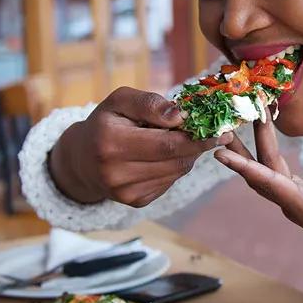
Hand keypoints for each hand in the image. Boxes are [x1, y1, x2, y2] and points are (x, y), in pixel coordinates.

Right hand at [49, 87, 231, 205]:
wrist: (82, 159)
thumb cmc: (106, 122)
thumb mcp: (120, 100)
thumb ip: (149, 103)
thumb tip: (180, 116)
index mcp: (111, 143)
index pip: (167, 144)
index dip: (198, 137)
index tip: (221, 128)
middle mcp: (116, 173)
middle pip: (176, 159)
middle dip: (199, 144)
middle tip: (217, 132)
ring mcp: (126, 193)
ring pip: (177, 171)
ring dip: (189, 154)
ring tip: (185, 138)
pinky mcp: (136, 202)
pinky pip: (170, 181)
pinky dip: (176, 166)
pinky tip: (167, 155)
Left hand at [218, 113, 302, 302]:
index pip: (268, 182)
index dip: (243, 165)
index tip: (221, 152)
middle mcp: (294, 205)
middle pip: (260, 174)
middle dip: (243, 149)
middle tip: (228, 122)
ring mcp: (296, 202)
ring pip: (267, 172)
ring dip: (254, 148)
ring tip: (241, 124)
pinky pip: (277, 173)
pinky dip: (269, 155)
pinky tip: (266, 141)